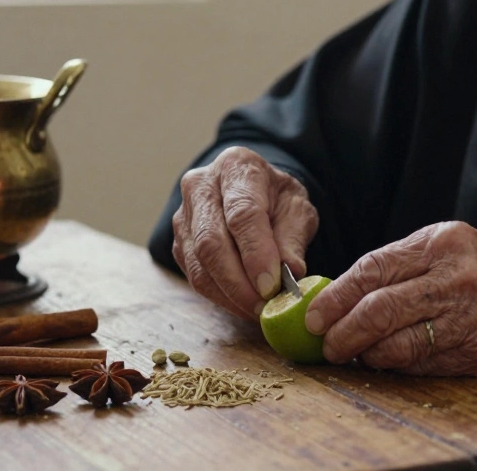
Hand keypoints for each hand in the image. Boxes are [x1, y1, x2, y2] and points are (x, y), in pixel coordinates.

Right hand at [172, 146, 318, 319]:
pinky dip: (220, 296)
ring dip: (230, 295)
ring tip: (258, 310)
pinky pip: (195, 276)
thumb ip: (293, 238)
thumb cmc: (277, 199)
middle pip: (212, 242)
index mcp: (236, 167)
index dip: (256, 253)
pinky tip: (243, 304)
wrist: (252, 193)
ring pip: (199, 264)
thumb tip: (291, 273)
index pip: (242, 213)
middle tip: (266, 307)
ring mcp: (184, 214)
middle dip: (239, 283)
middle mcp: (201, 186)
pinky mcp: (179, 242)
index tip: (272, 285)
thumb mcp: (297, 209)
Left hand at [304, 222, 476, 374]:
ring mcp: (467, 318)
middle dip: (341, 331)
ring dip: (365, 354)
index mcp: (440, 244)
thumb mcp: (450, 244)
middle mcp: (453, 279)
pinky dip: (396, 365)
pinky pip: (422, 363)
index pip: (373, 270)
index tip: (314, 313)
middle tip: (325, 342)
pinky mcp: (476, 351)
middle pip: (379, 310)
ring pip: (396, 344)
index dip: (336, 296)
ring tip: (351, 354)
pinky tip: (385, 361)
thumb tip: (344, 293)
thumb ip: (402, 264)